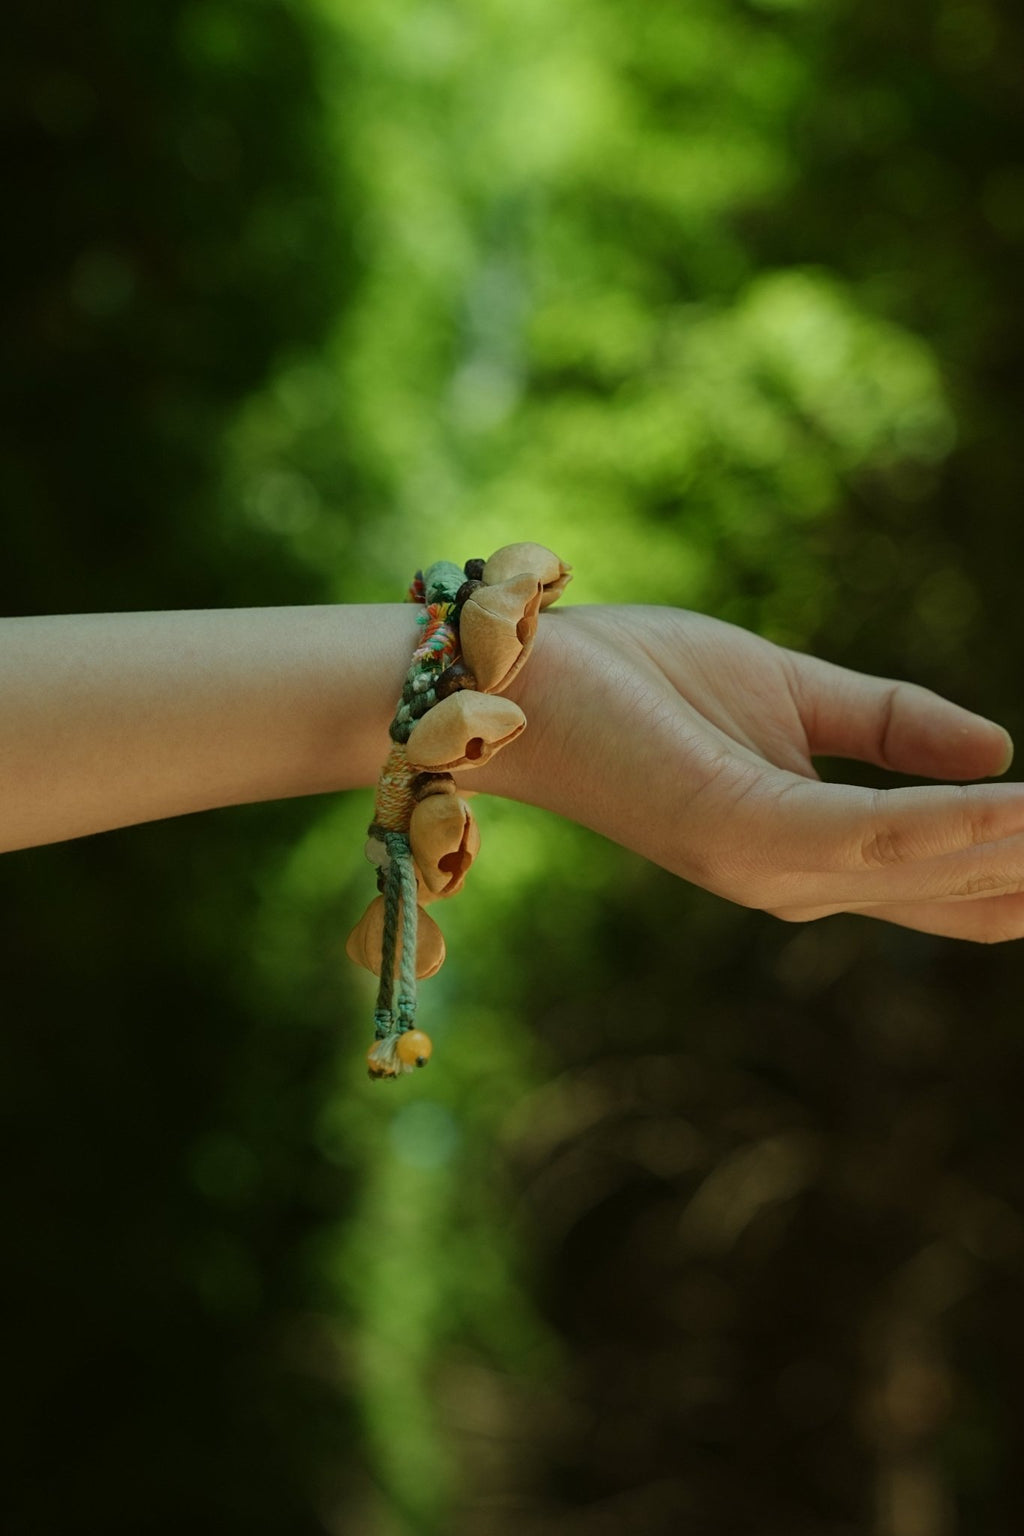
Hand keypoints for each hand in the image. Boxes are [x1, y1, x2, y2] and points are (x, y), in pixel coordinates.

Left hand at [475, 605, 1023, 942]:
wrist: (517, 677)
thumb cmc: (640, 682)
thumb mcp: (794, 694)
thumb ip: (892, 727)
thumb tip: (1005, 754)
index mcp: (814, 853)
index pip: (956, 882)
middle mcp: (801, 882)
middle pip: (966, 895)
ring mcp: (770, 868)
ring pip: (933, 872)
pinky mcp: (740, 831)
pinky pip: (869, 833)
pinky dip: (952, 823)